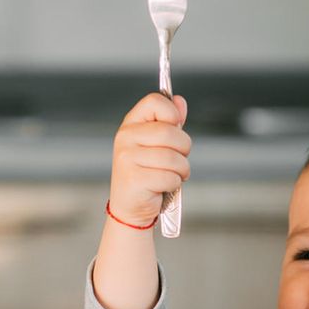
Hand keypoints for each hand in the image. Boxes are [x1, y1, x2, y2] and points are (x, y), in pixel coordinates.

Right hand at [107, 93, 190, 228]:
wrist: (130, 206)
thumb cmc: (146, 172)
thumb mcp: (157, 144)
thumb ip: (169, 122)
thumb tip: (180, 101)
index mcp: (131, 124)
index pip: (154, 101)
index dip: (172, 113)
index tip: (175, 127)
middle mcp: (125, 138)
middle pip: (169, 132)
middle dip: (184, 148)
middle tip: (179, 158)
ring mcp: (127, 158)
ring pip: (173, 158)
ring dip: (181, 170)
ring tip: (173, 174)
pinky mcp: (134, 179)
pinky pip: (169, 177)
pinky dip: (174, 184)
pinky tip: (163, 186)